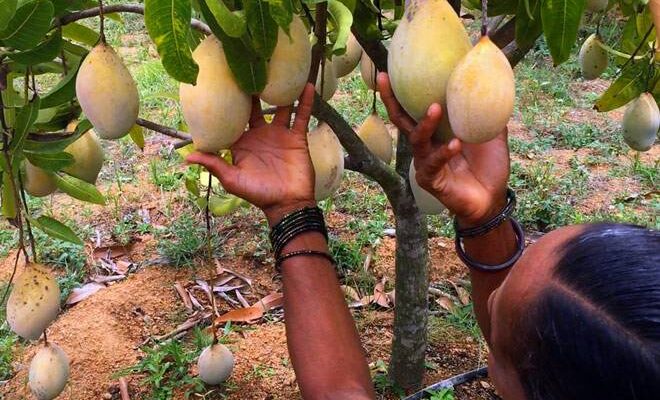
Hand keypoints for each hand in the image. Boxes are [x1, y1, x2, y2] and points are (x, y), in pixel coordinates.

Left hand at [186, 84, 316, 225]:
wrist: (287, 203)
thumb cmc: (258, 193)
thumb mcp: (232, 179)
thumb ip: (214, 164)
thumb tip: (187, 157)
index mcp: (242, 142)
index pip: (232, 118)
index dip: (228, 102)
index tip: (223, 81)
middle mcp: (260, 134)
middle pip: (255, 107)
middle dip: (252, 90)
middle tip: (248, 67)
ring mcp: (279, 134)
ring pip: (280, 107)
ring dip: (279, 91)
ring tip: (277, 70)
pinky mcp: (296, 137)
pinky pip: (301, 116)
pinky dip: (304, 101)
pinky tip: (305, 85)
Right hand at [377, 72, 509, 225]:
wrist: (492, 199)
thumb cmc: (489, 166)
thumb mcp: (492, 132)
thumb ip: (488, 109)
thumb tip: (495, 77)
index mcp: (436, 130)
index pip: (415, 106)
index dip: (403, 89)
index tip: (392, 67)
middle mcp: (425, 144)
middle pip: (401, 119)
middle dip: (391, 99)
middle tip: (384, 79)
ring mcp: (425, 162)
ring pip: (417, 139)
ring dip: (425, 123)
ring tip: (435, 108)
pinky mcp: (430, 179)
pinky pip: (433, 163)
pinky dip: (444, 152)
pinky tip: (456, 144)